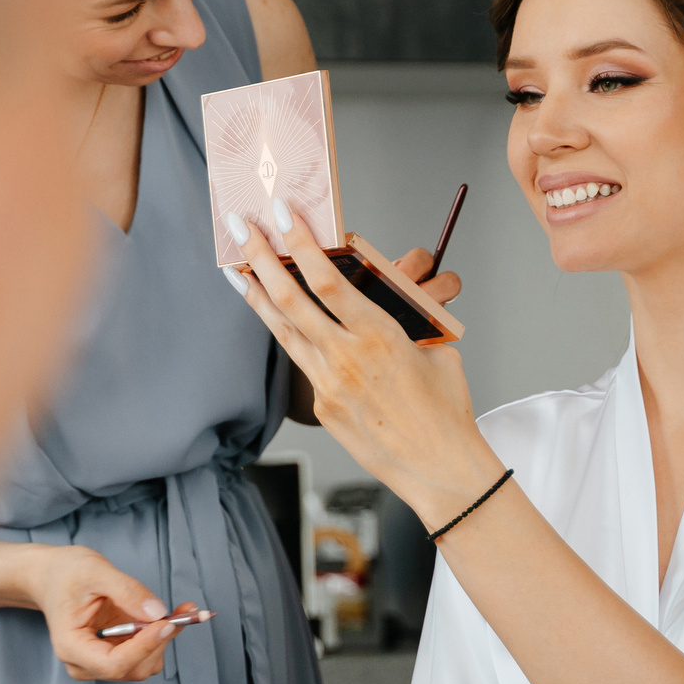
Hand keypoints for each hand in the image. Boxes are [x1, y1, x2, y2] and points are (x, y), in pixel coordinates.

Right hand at [21, 545, 192, 681]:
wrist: (52, 576)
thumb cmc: (66, 573)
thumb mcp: (95, 571)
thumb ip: (126, 591)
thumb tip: (157, 613)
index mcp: (72, 647)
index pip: (113, 663)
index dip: (144, 647)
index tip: (166, 623)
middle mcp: (85, 663)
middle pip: (133, 667)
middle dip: (160, 641)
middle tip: (184, 611)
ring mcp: (101, 661)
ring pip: (145, 664)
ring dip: (166, 639)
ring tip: (180, 611)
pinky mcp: (116, 653)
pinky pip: (147, 653)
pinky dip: (163, 636)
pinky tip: (172, 616)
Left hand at [229, 200, 500, 526]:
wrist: (441, 469)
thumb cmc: (446, 410)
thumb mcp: (433, 351)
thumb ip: (401, 323)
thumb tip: (377, 306)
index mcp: (379, 335)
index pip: (328, 279)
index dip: (300, 243)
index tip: (282, 215)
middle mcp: (346, 358)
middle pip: (291, 298)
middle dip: (261, 257)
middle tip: (239, 227)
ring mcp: (329, 386)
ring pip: (283, 331)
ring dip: (258, 296)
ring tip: (237, 269)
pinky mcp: (324, 408)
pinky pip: (301, 361)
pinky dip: (284, 333)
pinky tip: (272, 316)